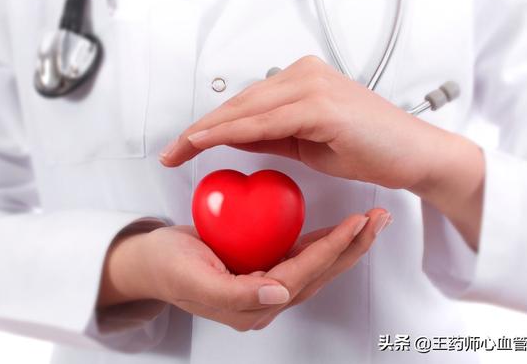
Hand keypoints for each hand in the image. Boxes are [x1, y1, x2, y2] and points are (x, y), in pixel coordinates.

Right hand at [98, 209, 390, 330]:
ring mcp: (265, 283)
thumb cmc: (167, 266)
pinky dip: (324, 240)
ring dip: (345, 244)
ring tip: (370, 220)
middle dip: (352, 247)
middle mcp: (265, 299)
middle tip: (377, 219)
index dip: (330, 250)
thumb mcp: (193, 278)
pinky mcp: (263, 267)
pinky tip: (340, 227)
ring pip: (316, 265)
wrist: (149, 261)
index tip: (354, 223)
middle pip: (319, 274)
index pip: (301, 276)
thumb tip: (279, 295)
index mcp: (251, 307)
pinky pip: (301, 254)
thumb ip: (235, 294)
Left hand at [160, 56, 445, 188]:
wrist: (415, 155)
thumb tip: (232, 137)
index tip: (185, 143)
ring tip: (180, 149)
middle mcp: (305, 74)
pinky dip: (233, 133)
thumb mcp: (306, 142)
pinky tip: (209, 142)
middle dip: (201, 128)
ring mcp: (313, 86)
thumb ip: (269, 135)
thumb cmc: (370, 148)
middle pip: (240, 102)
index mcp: (303, 78)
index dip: (211, 123)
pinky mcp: (321, 105)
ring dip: (208, 130)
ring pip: (246, 110)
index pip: (246, 101)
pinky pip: (266, 122)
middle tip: (171, 150)